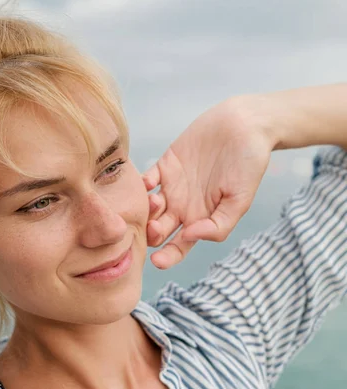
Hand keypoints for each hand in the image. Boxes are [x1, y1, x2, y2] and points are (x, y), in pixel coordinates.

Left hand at [143, 97, 275, 268]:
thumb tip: (191, 237)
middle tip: (155, 228)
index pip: (179, 246)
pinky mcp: (166, 166)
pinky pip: (146, 180)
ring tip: (156, 202)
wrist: (244, 126)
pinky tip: (145, 185)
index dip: (167, 257)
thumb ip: (218, 225)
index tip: (157, 262)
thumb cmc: (248, 165)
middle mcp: (183, 207)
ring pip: (149, 208)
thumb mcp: (240, 200)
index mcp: (201, 220)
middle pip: (158, 231)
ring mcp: (173, 187)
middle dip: (152, 235)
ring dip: (146, 212)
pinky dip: (140, 186)